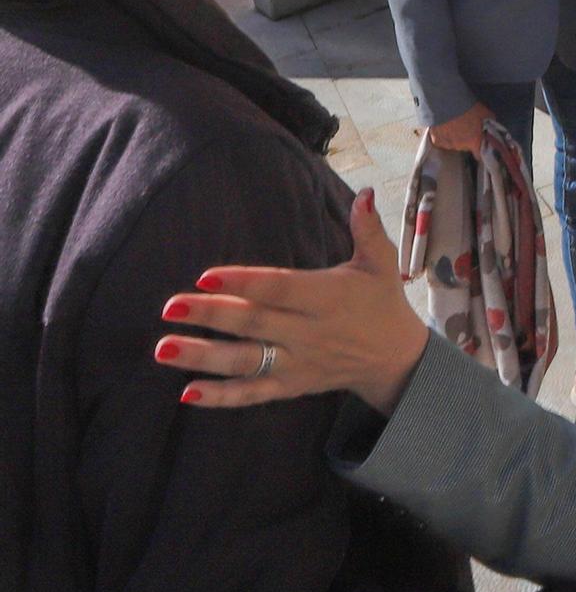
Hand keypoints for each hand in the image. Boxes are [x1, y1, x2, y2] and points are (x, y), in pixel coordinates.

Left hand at [156, 189, 429, 414]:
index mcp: (327, 297)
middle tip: (169, 307)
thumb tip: (364, 193)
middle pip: (253, 324)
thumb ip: (368, 228)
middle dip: (210, 316)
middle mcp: (308, 334)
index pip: (279, 289)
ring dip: (202, 357)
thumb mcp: (381, 262)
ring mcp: (297, 364)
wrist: (394, 359)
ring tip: (164, 349)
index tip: (206, 276)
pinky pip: (252, 394)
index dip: (243, 283)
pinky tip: (187, 393)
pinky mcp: (291, 386)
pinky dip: (221, 397)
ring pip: (245, 362)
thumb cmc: (382, 300)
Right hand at [427, 101, 491, 155]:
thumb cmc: (470, 107)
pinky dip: (443, 135)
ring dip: (455, 137)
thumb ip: (490, 126)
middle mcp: (462, 146)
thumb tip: (492, 130)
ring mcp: (448, 144)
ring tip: (454, 125)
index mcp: (475, 142)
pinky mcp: (437, 140)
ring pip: (453, 144)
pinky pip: (441, 141)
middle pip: (465, 148)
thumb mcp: (487, 115)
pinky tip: (444, 126)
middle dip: (466, 140)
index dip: (479, 151)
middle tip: (466, 128)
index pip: (479, 156)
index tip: (479, 147)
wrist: (450, 101)